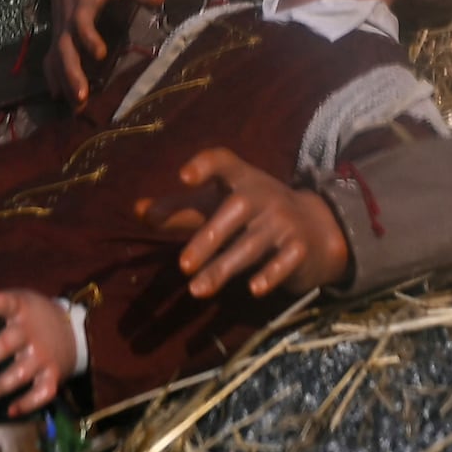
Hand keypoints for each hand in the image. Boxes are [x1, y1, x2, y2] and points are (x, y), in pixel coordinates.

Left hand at [0, 289, 77, 412]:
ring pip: (19, 375)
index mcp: (20, 308)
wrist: (76, 329)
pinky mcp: (54, 375)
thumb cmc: (32, 318)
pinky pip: (42, 393)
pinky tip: (10, 411)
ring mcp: (44, 356)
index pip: (1, 302)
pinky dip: (28, 403)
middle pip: (6, 345)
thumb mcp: (11, 303)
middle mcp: (31, 332)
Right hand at [38, 0, 153, 104]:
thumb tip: (161, 0)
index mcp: (83, 3)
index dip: (89, 37)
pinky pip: (50, 56)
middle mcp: (67, 19)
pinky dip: (51, 75)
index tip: (101, 54)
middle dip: (71, 72)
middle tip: (82, 96)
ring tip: (75, 106)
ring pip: (56, 57)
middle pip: (63, 47)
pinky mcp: (57, 33)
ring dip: (63, 80)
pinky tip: (57, 95)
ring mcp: (59, 28)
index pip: (81, 22)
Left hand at [170, 150, 351, 300]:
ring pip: (253, 244)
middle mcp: (264, 194)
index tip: (184, 177)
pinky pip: (284, 261)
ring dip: (225, 267)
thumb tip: (137, 212)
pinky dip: (270, 275)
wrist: (314, 228)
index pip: (224, 161)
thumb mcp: (219, 205)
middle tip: (183, 265)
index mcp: (241, 179)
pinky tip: (253, 289)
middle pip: (237, 209)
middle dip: (209, 237)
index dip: (206, 165)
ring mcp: (285, 221)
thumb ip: (180, 209)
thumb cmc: (253, 214)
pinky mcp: (299, 248)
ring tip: (197, 290)